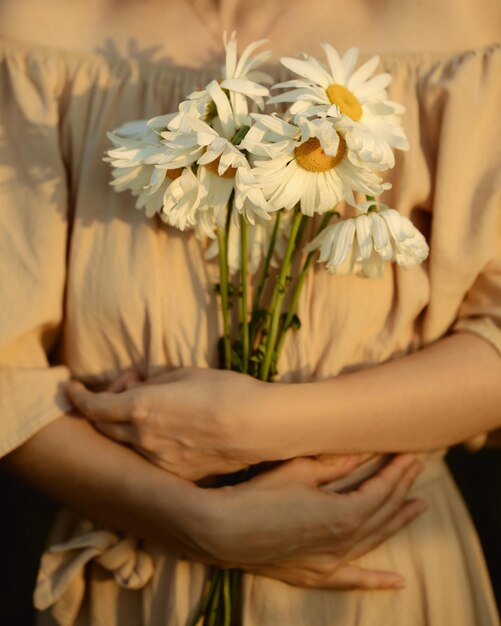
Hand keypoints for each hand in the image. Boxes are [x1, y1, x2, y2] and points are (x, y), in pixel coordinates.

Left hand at [65, 367, 265, 479]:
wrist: (259, 426)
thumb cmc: (225, 390)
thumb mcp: (184, 374)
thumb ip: (151, 382)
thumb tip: (135, 388)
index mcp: (141, 408)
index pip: (94, 407)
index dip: (78, 397)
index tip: (70, 387)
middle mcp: (143, 439)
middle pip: (105, 428)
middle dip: (104, 408)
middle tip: (126, 390)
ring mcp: (159, 461)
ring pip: (128, 444)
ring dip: (129, 426)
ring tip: (156, 407)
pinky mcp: (178, 474)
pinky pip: (152, 458)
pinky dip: (149, 443)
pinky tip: (172, 429)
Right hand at [194, 453, 426, 589]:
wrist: (223, 530)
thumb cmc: (259, 495)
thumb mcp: (298, 471)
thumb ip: (333, 466)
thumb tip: (360, 454)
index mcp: (345, 514)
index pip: (382, 489)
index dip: (398, 471)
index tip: (410, 453)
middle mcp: (345, 542)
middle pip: (383, 512)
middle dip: (403, 488)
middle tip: (417, 468)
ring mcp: (331, 561)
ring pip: (375, 539)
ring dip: (398, 521)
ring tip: (419, 506)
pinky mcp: (314, 574)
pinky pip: (352, 579)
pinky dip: (375, 580)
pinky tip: (397, 582)